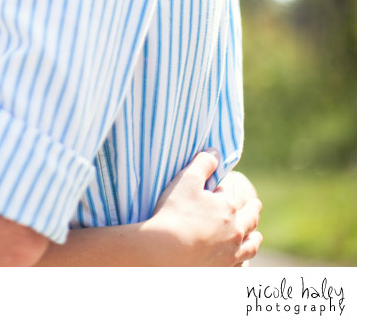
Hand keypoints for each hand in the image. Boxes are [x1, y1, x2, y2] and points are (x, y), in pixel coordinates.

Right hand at [147, 150, 262, 265]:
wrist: (165, 251)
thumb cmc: (174, 212)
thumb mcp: (186, 180)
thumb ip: (203, 163)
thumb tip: (215, 151)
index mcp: (228, 208)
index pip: (234, 197)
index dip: (231, 191)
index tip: (229, 189)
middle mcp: (235, 232)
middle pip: (250, 220)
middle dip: (253, 211)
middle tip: (256, 207)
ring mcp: (230, 254)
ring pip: (251, 246)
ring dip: (254, 238)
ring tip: (256, 236)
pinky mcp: (222, 270)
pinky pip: (240, 266)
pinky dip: (244, 262)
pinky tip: (241, 261)